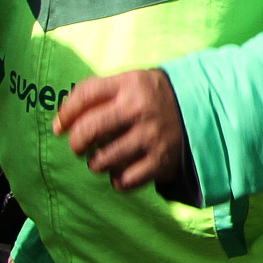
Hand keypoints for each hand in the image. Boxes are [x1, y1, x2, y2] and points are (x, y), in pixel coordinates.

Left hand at [55, 68, 186, 189]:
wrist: (203, 108)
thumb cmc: (153, 97)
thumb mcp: (132, 82)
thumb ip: (99, 93)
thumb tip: (62, 121)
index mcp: (131, 84)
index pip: (84, 95)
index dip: (65, 113)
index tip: (59, 127)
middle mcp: (140, 109)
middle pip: (88, 129)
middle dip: (76, 143)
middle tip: (79, 147)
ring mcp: (151, 136)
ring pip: (102, 159)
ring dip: (96, 163)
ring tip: (103, 159)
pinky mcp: (161, 160)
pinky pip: (124, 180)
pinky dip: (117, 180)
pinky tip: (122, 171)